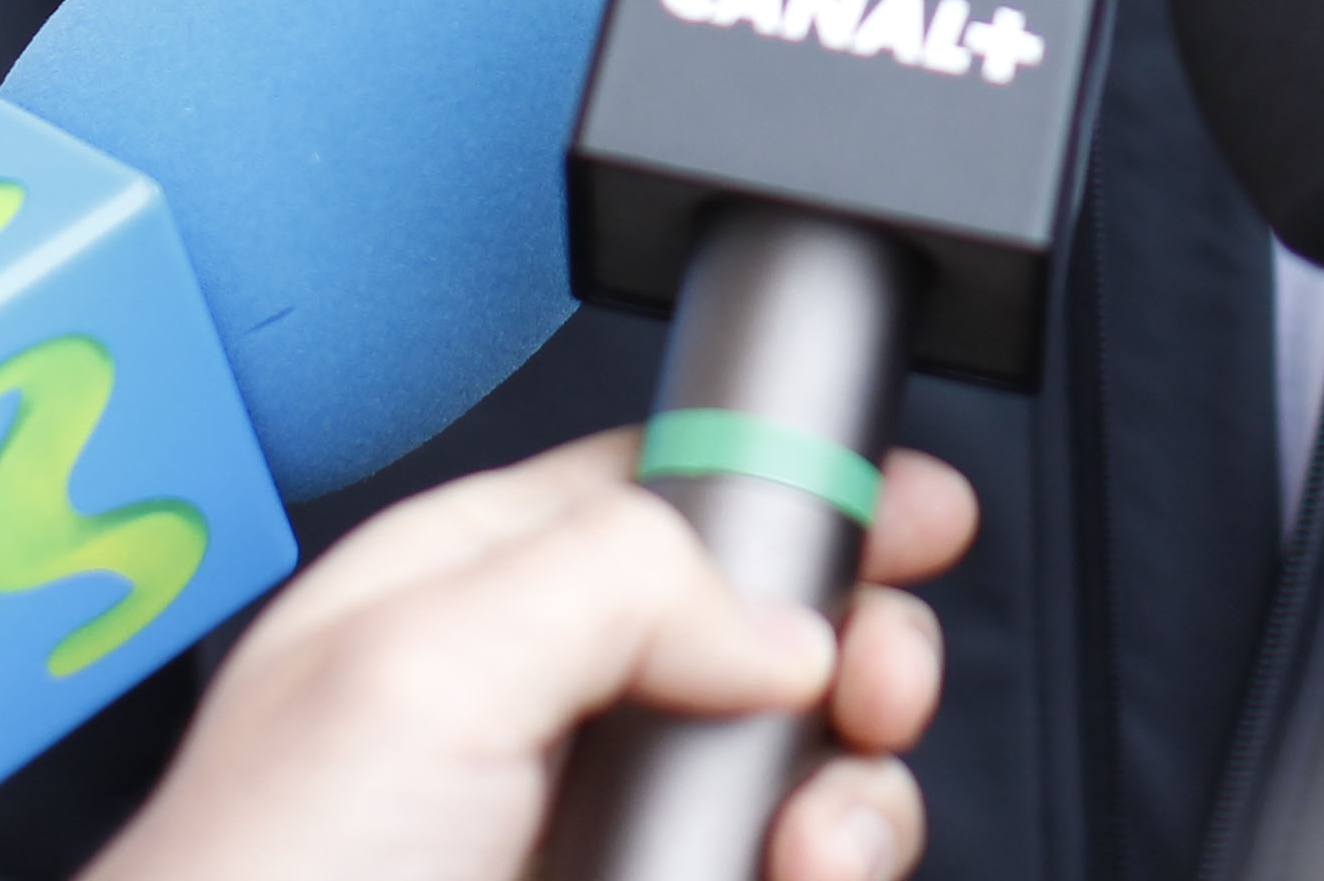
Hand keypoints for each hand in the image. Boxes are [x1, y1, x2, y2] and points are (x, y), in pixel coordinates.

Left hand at [95, 431, 978, 880]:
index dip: (790, 482)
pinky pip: (788, 875)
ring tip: (822, 830)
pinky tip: (806, 877)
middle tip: (878, 683)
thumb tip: (771, 624)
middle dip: (856, 646)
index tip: (905, 506)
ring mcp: (595, 836)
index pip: (663, 486)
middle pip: (766, 633)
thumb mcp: (418, 664)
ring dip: (854, 790)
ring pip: (797, 777)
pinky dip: (830, 872)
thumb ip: (614, 577)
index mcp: (470, 593)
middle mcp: (546, 711)